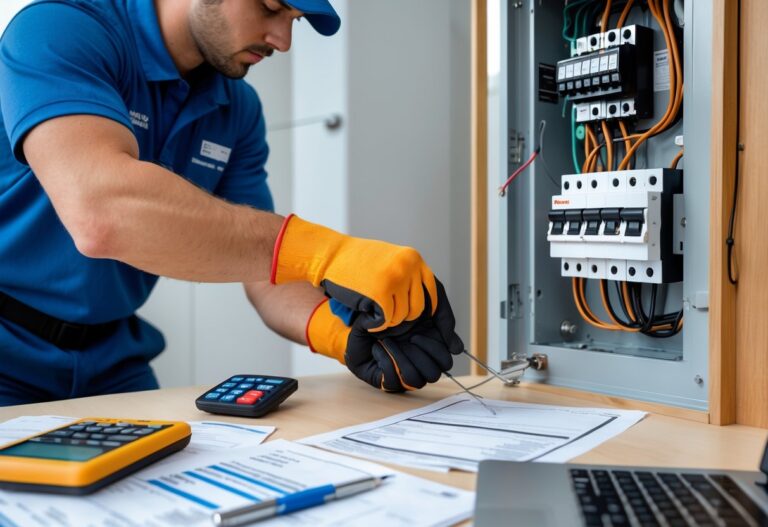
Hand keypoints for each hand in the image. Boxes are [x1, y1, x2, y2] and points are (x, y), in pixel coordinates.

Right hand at [272, 214, 436, 331]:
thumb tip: (425, 308)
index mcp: (413, 258)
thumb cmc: (354, 262)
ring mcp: (396, 278)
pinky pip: (386, 320)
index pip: (434, 292)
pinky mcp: (381, 292)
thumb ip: (407, 277)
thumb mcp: (389, 261)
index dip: (433, 313)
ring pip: (401, 317)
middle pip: (418, 309)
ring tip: (370, 310)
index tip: (434, 328)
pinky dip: (375, 324)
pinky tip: (365, 318)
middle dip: (402, 318)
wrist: (328, 255)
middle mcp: (409, 266)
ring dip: (386, 320)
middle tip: (385, 315)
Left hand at [345, 280, 463, 391]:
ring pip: (416, 380)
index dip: (435, 349)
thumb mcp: (427, 299)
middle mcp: (417, 360)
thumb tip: (457, 349)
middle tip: (406, 337)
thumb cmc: (394, 302)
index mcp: (430, 345)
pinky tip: (378, 347)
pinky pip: (393, 381)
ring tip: (388, 341)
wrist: (361, 306)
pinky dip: (386, 361)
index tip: (417, 334)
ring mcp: (401, 369)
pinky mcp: (383, 377)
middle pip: (434, 373)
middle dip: (419, 354)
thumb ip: (446, 319)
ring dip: (402, 358)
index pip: (445, 360)